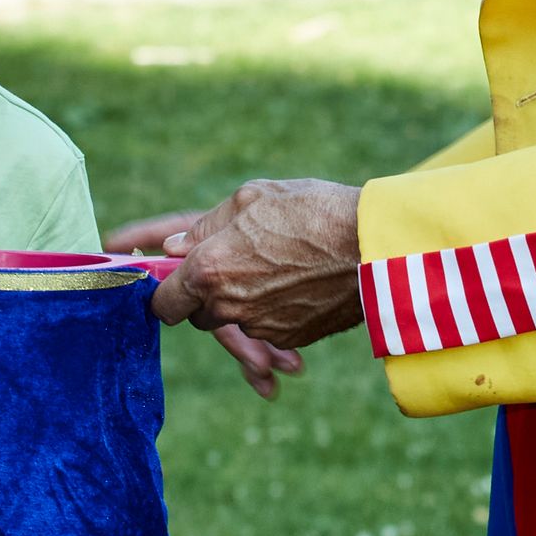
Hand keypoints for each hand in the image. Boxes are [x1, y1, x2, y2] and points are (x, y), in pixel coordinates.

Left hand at [121, 181, 364, 366]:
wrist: (373, 246)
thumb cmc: (311, 211)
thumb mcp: (252, 199)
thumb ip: (206, 225)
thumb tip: (177, 246)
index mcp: (208, 270)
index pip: (162, 303)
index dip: (166, 291)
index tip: (178, 280)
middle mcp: (228, 306)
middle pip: (198, 315)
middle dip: (208, 294)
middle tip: (236, 263)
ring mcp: (260, 327)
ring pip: (236, 321)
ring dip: (244, 302)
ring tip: (277, 267)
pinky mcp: (291, 337)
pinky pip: (269, 328)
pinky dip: (276, 311)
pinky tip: (299, 282)